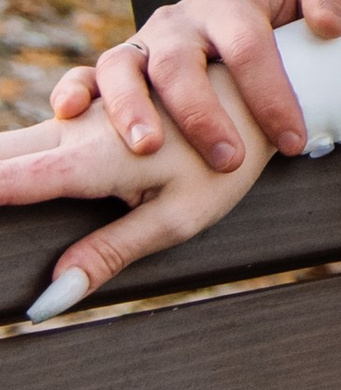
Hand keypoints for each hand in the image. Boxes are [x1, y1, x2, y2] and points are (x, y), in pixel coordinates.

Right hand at [1, 67, 277, 316]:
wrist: (265, 89)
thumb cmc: (226, 160)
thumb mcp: (174, 219)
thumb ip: (106, 255)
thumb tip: (47, 301)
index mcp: (88, 159)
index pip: (2, 181)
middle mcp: (75, 130)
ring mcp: (84, 115)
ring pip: (14, 141)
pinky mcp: (97, 110)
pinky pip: (39, 132)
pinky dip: (8, 153)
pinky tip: (5, 164)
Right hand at [47, 0, 340, 174]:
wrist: (227, 14)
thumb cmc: (273, 18)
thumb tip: (331, 25)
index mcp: (229, 2)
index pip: (248, 45)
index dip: (270, 92)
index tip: (291, 141)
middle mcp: (180, 20)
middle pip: (181, 61)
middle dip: (202, 112)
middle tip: (227, 158)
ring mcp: (143, 43)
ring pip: (123, 67)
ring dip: (130, 107)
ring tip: (146, 148)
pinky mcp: (115, 66)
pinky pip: (83, 73)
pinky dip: (72, 89)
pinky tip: (69, 114)